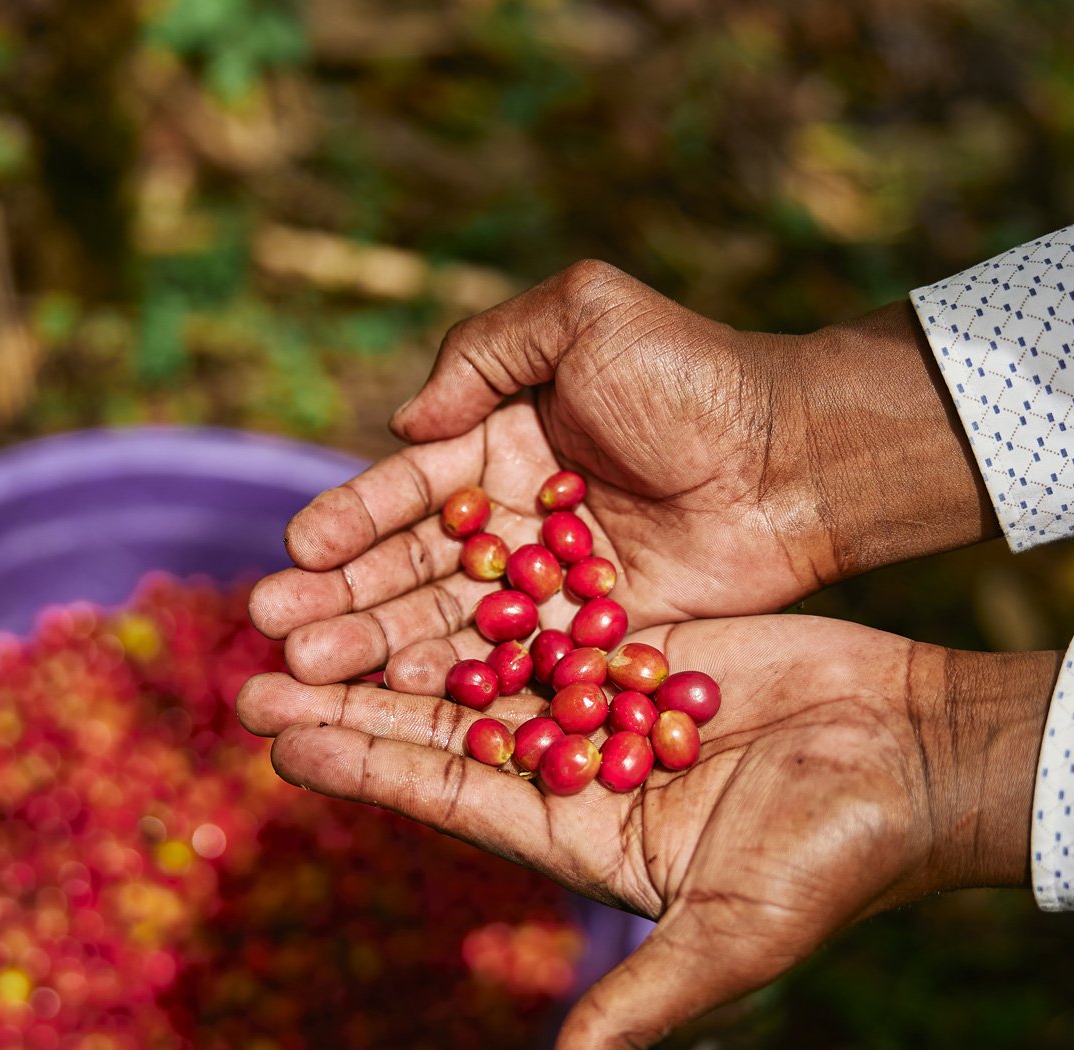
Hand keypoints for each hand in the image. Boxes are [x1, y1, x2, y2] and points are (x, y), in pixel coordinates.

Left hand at [237, 616, 1057, 1049]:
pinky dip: (489, 583)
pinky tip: (422, 551)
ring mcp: (610, 702)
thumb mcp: (739, 937)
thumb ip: (649, 1001)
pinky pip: (552, 607)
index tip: (282, 735)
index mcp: (581, 840)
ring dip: (400, 638)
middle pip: (445, 726)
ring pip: (484, 660)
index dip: (368, 765)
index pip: (452, 796)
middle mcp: (581, 773)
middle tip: (254, 667)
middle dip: (353, 699)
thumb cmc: (838, 855)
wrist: (922, 756)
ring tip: (310, 605)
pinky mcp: (648, 642)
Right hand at [247, 261, 994, 691]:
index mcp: (495, 441)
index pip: (404, 489)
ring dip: (375, 652)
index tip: (298, 552)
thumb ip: (485, 353)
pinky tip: (397, 708)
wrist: (796, 454)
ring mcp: (548, 588)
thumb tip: (402, 424)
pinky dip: (456, 688)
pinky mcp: (591, 639)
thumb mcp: (585, 317)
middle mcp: (510, 520)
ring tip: (309, 678)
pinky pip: (512, 668)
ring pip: (446, 626)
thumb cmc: (693, 373)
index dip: (350, 521)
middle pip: (408, 569)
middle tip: (278, 635)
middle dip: (341, 601)